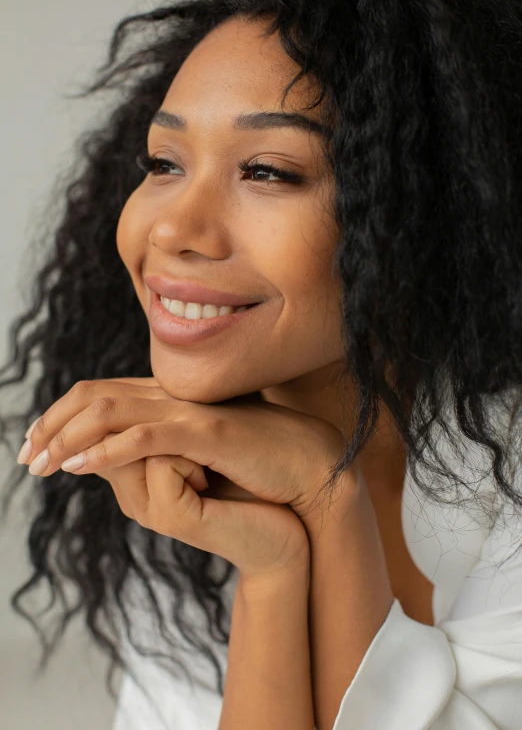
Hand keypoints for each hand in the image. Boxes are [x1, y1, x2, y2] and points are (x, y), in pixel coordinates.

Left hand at [18, 378, 345, 579]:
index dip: (61, 414)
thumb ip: (167, 445)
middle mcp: (175, 396)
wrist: (311, 469)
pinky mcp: (208, 430)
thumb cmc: (260, 465)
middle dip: (52, 424)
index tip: (38, 444)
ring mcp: (191, 410)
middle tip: (26, 456)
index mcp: (172, 398)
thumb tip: (128, 455)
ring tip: (42, 464)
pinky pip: (146, 436)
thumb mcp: (203, 452)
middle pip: (95, 395)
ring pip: (111, 410)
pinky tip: (79, 466)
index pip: (102, 392)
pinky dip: (107, 450)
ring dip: (68, 436)